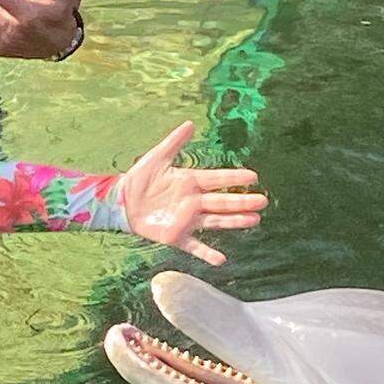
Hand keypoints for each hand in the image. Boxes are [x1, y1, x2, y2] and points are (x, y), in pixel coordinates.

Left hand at [118, 121, 267, 265]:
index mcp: (190, 182)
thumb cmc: (140, 179)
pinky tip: (221, 260)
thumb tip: (190, 123)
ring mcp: (187, 220)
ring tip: (254, 220)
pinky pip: (194, 246)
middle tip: (262, 201)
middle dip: (242, 201)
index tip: (253, 177)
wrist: (121, 202)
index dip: (234, 177)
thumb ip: (174, 142)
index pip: (218, 179)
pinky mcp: (176, 236)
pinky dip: (206, 254)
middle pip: (222, 201)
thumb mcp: (156, 157)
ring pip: (215, 221)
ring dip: (234, 221)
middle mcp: (193, 201)